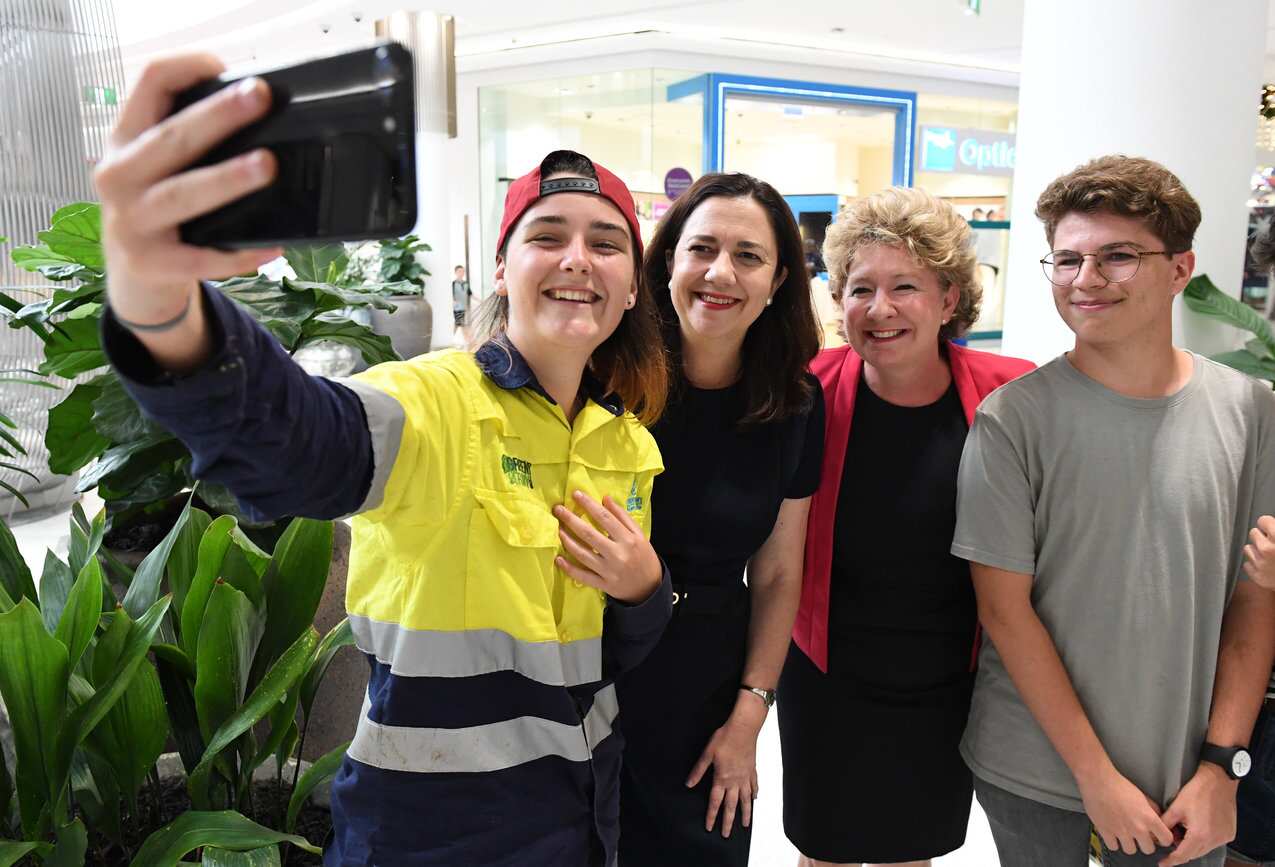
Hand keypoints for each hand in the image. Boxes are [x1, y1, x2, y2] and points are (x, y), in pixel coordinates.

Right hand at [95, 55, 281, 325]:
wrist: (134, 275)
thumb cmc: (156, 206)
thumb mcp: (152, 164)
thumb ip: (185, 136)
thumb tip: (251, 106)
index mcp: (124, 139)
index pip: (148, 85)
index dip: (185, 67)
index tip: (223, 65)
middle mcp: (119, 176)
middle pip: (171, 138)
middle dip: (217, 117)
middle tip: (258, 98)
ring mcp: (131, 222)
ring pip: (182, 195)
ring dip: (226, 179)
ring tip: (266, 165)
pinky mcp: (151, 264)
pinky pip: (200, 259)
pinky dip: (237, 255)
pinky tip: (272, 247)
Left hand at [553, 491, 660, 603]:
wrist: (650, 587)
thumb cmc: (643, 556)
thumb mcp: (639, 534)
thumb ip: (623, 516)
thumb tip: (605, 499)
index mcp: (628, 539)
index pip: (604, 518)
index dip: (589, 505)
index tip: (576, 494)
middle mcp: (617, 554)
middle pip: (589, 534)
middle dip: (571, 520)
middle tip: (558, 509)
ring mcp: (609, 571)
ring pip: (583, 554)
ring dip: (568, 541)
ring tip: (558, 529)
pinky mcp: (603, 584)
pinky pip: (583, 576)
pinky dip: (569, 568)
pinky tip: (559, 559)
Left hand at [684, 701, 764, 837]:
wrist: (744, 728)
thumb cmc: (725, 738)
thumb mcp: (707, 753)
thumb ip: (698, 770)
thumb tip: (688, 784)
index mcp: (722, 778)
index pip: (715, 802)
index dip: (711, 815)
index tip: (709, 828)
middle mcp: (735, 781)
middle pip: (731, 806)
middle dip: (728, 822)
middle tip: (726, 835)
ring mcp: (746, 777)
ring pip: (746, 800)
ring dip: (745, 814)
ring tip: (745, 825)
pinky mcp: (752, 770)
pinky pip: (754, 786)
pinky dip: (754, 795)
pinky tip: (754, 800)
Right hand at [1076, 763, 1173, 855]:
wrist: (1098, 781)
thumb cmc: (1118, 785)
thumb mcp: (1142, 796)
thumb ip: (1152, 810)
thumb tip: (1158, 818)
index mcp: (1149, 818)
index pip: (1166, 840)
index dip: (1163, 839)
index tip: (1158, 837)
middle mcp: (1137, 828)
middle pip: (1149, 849)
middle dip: (1145, 843)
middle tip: (1140, 835)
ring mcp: (1121, 832)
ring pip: (1131, 850)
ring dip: (1128, 843)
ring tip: (1125, 833)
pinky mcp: (1106, 832)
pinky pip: (1113, 847)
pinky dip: (1113, 841)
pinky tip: (1113, 833)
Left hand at [1156, 762, 1237, 866]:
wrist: (1219, 780)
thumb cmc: (1196, 791)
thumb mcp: (1176, 807)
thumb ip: (1166, 824)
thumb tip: (1158, 835)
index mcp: (1199, 835)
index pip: (1182, 855)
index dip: (1170, 861)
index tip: (1161, 864)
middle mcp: (1214, 840)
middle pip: (1194, 854)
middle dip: (1181, 851)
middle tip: (1171, 842)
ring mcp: (1224, 838)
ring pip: (1204, 849)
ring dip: (1193, 846)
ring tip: (1183, 832)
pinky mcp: (1229, 833)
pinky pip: (1214, 842)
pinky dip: (1204, 840)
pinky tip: (1197, 829)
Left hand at [1243, 515, 1274, 590]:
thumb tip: (1269, 524)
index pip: (1263, 520)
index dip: (1268, 525)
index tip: (1270, 529)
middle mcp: (1268, 549)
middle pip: (1253, 533)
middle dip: (1262, 537)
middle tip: (1272, 545)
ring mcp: (1262, 564)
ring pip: (1248, 548)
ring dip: (1257, 551)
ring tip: (1270, 556)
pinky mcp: (1258, 576)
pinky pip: (1247, 564)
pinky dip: (1255, 565)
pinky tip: (1268, 567)